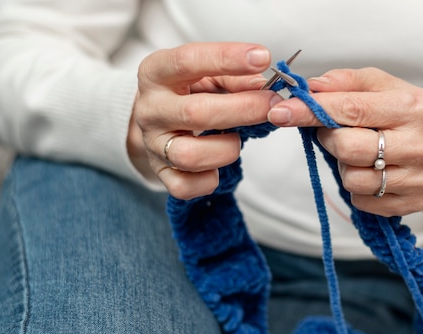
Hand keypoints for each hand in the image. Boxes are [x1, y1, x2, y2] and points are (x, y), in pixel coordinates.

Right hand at [128, 42, 282, 199]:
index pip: (187, 61)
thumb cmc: (189, 93)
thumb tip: (263, 87)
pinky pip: (185, 186)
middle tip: (273, 105)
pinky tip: (218, 167)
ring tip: (236, 139)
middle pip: (195, 113)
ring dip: (226, 148)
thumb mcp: (207, 75)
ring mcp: (153, 144)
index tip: (262, 57)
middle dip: (243, 109)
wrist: (157, 121)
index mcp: (156, 74)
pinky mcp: (160, 173)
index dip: (226, 58)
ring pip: (190, 156)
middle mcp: (150, 109)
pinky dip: (209, 180)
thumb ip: (234, 77)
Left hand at [267, 68, 422, 216]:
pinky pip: (362, 200)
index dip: (310, 111)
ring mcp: (419, 178)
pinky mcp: (413, 204)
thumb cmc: (411, 112)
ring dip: (343, 166)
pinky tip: (371, 171)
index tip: (280, 111)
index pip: (351, 109)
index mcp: (413, 107)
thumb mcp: (385, 86)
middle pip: (348, 148)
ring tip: (358, 153)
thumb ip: (347, 82)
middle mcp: (420, 145)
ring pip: (352, 179)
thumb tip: (311, 88)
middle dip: (328, 139)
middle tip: (332, 131)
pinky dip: (356, 186)